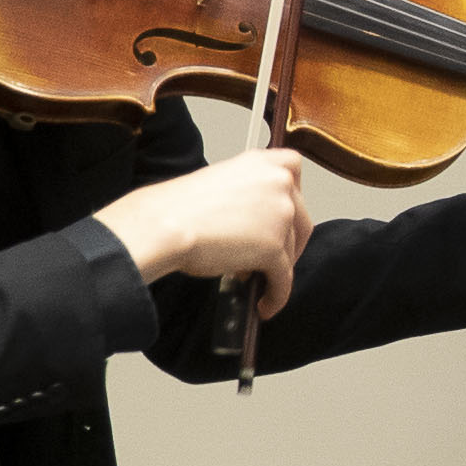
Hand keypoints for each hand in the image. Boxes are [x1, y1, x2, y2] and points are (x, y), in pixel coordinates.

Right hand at [99, 146, 311, 317]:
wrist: (164, 226)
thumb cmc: (178, 208)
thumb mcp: (221, 184)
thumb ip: (249, 196)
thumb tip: (259, 226)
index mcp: (262, 162)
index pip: (294, 170)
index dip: (292, 198)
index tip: (285, 216)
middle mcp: (278, 182)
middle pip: (300, 217)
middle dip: (288, 241)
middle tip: (272, 257)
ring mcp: (281, 214)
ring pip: (291, 249)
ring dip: (276, 268)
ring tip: (253, 279)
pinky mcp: (275, 247)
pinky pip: (284, 278)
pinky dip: (277, 295)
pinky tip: (265, 304)